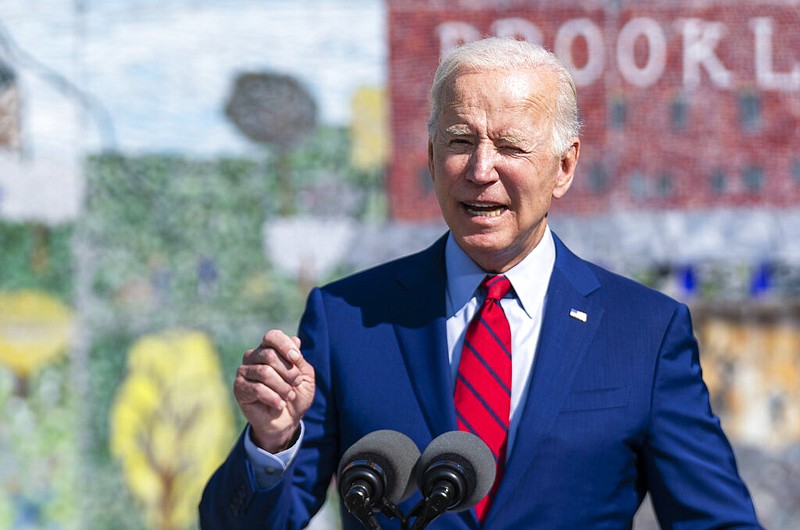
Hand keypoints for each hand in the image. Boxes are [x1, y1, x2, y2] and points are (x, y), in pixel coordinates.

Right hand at [233, 329, 315, 452]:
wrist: (287, 420)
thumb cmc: (296, 394)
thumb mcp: (305, 376)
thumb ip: (299, 360)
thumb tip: (295, 340)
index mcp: (270, 349)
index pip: (272, 336)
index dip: (285, 345)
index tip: (296, 359)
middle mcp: (254, 356)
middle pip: (269, 355)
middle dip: (288, 371)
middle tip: (296, 383)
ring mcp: (244, 371)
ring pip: (264, 372)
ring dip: (282, 387)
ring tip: (288, 396)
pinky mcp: (239, 388)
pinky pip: (257, 389)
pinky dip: (273, 398)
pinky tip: (279, 404)